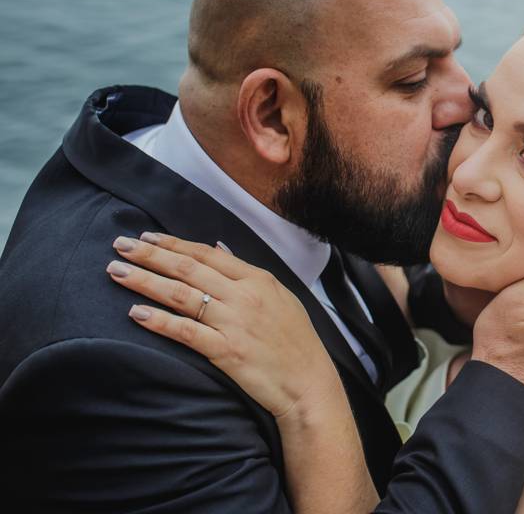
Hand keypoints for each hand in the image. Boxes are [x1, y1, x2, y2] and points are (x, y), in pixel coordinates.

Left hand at [106, 232, 378, 512]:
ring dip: (145, 281)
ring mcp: (234, 323)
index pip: (207, 254)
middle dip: (150, 255)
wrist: (309, 384)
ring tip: (116, 272)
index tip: (147, 237)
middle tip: (120, 245)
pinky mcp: (226, 351)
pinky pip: (186, 332)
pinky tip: (136, 313)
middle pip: (188, 268)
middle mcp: (244, 296)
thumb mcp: (280, 297)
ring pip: (181, 295)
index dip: (174, 244)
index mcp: (258, 279)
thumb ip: (247, 273)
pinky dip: (160, 321)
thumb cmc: (296, 342)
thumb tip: (219, 248)